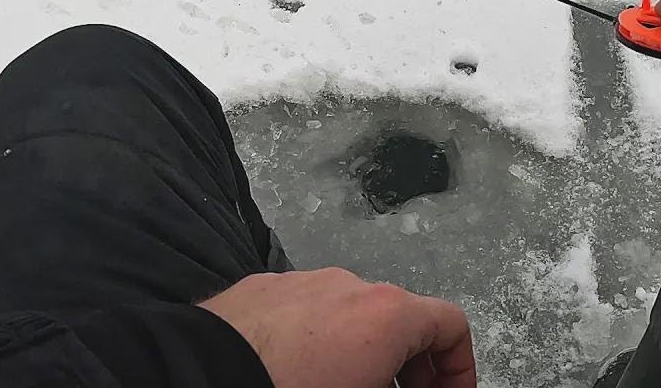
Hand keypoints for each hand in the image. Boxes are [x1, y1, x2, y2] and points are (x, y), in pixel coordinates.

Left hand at [199, 268, 475, 387]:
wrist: (199, 380)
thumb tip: (404, 385)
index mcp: (387, 314)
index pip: (452, 326)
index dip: (460, 371)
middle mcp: (349, 285)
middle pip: (401, 321)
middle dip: (410, 369)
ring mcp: (300, 282)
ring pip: (349, 317)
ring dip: (360, 355)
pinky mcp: (257, 291)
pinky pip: (303, 315)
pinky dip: (315, 344)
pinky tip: (293, 377)